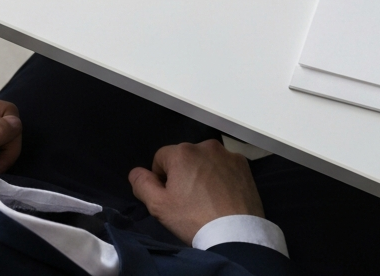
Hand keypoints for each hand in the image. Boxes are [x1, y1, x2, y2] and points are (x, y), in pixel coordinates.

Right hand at [128, 139, 263, 244]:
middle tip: (189, 200)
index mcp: (182, 152)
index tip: (171, 198)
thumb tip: (135, 172)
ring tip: (208, 199)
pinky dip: (222, 175)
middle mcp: (205, 145)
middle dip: (183, 173)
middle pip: (185, 157)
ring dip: (203, 172)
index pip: (161, 158)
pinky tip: (224, 195)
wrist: (235, 233)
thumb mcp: (160, 207)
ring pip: (206, 160)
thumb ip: (143, 185)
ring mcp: (227, 154)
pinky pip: (225, 165)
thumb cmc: (194, 219)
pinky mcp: (243, 164)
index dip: (162, 179)